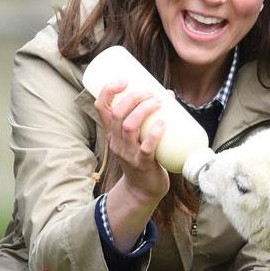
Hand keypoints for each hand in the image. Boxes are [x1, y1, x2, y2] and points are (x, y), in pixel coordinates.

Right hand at [95, 80, 168, 202]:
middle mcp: (116, 141)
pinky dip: (154, 134)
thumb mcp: (136, 138)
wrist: (142, 190)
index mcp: (112, 132)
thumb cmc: (143, 158)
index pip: (101, 107)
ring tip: (158, 101)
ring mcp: (128, 154)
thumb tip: (168, 94)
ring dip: (143, 110)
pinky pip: (146, 148)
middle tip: (150, 91)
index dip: (109, 90)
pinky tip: (163, 124)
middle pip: (118, 113)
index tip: (124, 80)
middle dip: (133, 97)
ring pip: (129, 127)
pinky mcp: (142, 164)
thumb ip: (147, 118)